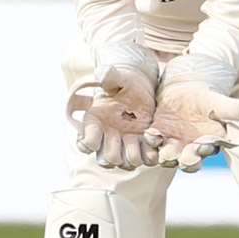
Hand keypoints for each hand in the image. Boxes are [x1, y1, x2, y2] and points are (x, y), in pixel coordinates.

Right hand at [65, 45, 158, 170]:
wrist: (142, 89)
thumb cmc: (125, 83)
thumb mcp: (117, 77)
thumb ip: (110, 76)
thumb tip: (101, 74)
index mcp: (94, 123)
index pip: (85, 144)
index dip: (90, 142)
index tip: (101, 131)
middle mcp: (107, 138)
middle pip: (106, 160)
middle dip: (116, 152)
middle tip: (126, 137)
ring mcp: (125, 145)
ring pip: (125, 163)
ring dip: (134, 155)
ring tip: (140, 138)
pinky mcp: (142, 146)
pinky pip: (145, 160)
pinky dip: (150, 154)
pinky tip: (153, 139)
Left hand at [142, 56, 238, 172]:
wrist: (188, 87)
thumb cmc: (208, 98)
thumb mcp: (219, 102)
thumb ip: (232, 109)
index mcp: (207, 144)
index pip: (206, 152)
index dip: (203, 151)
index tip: (202, 146)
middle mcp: (189, 148)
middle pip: (186, 159)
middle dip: (184, 159)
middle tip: (181, 157)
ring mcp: (172, 142)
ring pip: (167, 154)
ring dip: (164, 154)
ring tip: (163, 151)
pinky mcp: (157, 133)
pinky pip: (152, 141)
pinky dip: (150, 140)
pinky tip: (150, 134)